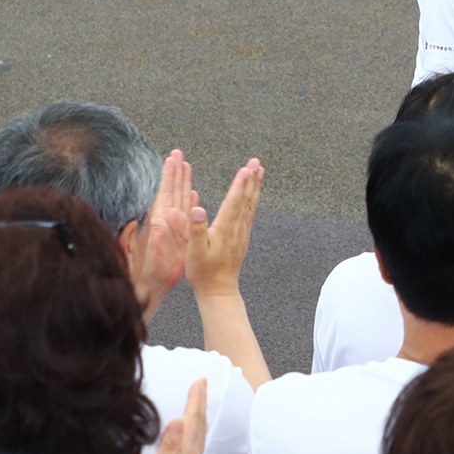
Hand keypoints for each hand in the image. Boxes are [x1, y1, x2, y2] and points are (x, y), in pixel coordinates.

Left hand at [135, 150, 195, 317]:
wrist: (151, 287)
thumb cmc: (145, 271)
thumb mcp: (144, 253)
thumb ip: (147, 237)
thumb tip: (150, 221)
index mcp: (159, 221)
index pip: (165, 192)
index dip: (168, 175)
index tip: (171, 158)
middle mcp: (167, 221)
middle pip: (174, 190)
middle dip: (176, 172)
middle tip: (178, 153)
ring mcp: (176, 228)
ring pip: (182, 199)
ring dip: (184, 182)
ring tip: (187, 166)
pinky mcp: (183, 237)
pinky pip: (189, 215)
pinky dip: (192, 203)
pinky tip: (194, 194)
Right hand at [139, 378, 206, 453]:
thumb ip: (170, 449)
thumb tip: (179, 422)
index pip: (192, 421)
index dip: (195, 400)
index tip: (199, 380)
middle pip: (198, 425)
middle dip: (200, 402)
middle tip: (202, 382)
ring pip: (198, 435)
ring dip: (199, 416)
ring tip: (200, 403)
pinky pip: (195, 447)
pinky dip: (195, 433)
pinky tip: (192, 436)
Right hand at [186, 159, 262, 300]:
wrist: (218, 290)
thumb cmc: (203, 272)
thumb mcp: (195, 252)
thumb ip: (197, 230)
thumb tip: (197, 209)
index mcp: (224, 229)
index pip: (234, 202)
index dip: (239, 185)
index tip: (246, 169)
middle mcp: (236, 229)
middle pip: (246, 199)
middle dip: (251, 179)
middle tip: (256, 162)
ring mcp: (241, 233)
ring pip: (250, 204)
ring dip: (254, 186)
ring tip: (259, 171)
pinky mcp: (242, 237)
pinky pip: (249, 213)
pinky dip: (252, 199)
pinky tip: (252, 194)